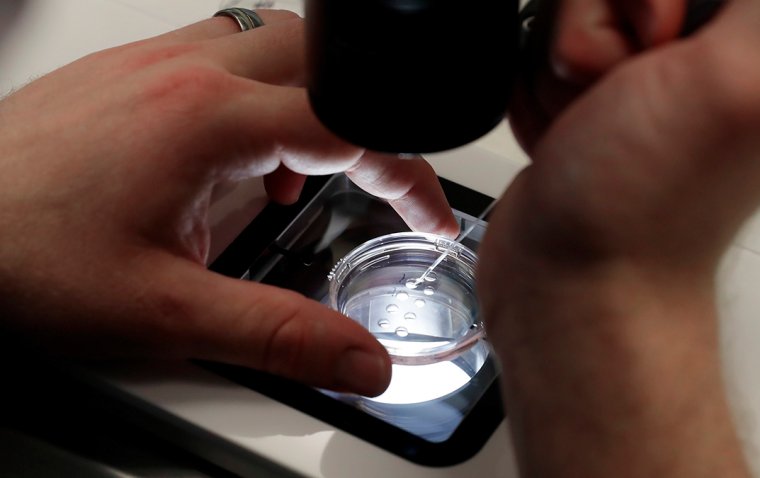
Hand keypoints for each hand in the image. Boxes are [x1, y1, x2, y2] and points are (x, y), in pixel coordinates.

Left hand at [0, 10, 457, 396]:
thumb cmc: (18, 258)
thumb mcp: (164, 313)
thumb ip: (278, 336)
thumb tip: (361, 360)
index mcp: (206, 121)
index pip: (351, 128)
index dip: (410, 175)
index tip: (429, 215)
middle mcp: (183, 73)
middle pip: (322, 60)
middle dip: (368, 120)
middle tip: (379, 181)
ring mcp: (151, 64)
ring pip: (272, 46)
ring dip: (310, 103)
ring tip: (297, 176)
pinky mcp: (127, 72)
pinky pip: (220, 57)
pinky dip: (256, 100)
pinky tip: (230, 159)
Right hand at [479, 0, 759, 474]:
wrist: (571, 278)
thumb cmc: (647, 208)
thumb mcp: (742, 77)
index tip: (663, 41)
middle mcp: (713, 41)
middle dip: (602, 24)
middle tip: (624, 89)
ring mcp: (643, 66)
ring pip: (573, 2)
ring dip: (561, 65)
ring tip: (590, 121)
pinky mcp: (588, 88)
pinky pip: (540, 43)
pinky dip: (538, 90)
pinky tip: (565, 134)